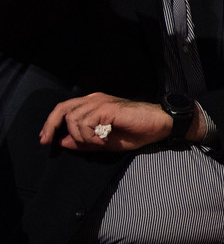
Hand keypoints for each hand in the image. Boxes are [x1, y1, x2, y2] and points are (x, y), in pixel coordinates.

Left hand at [40, 94, 182, 151]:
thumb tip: (62, 141)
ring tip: (99, 143)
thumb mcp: (103, 142)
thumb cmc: (136, 132)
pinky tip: (104, 140)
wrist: (159, 125)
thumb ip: (83, 142)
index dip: (50, 124)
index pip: (64, 109)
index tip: (45, 140)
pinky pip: (87, 123)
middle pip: (62, 109)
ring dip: (81, 137)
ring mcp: (101, 102)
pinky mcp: (108, 107)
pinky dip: (90, 136)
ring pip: (74, 119)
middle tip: (48, 142)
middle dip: (51, 126)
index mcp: (93, 105)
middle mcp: (94, 100)